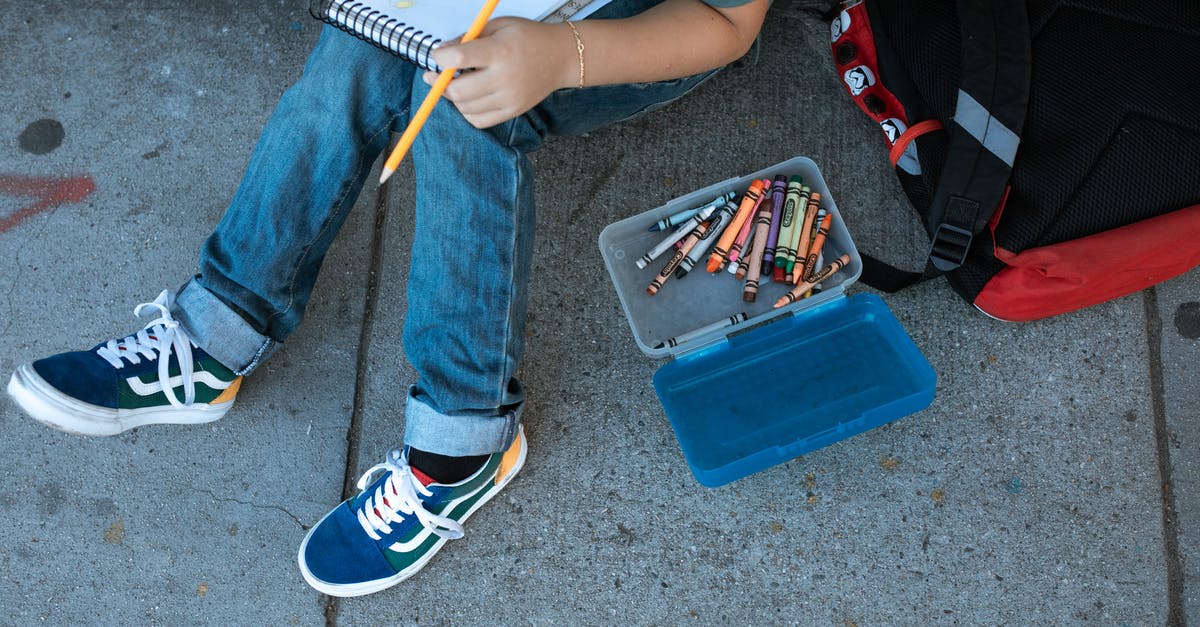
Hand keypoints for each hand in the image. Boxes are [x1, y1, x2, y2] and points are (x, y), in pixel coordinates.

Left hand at [426, 17, 573, 128]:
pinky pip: (479, 121)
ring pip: (465, 108)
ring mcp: (509, 98)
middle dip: (440, 84)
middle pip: (457, 91)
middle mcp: (504, 78)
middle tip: (436, 76)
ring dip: (454, 98)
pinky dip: (468, 112)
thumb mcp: (498, 26)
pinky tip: (470, 99)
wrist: (561, 57)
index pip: (458, 59)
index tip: (439, 56)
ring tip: (458, 84)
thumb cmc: (528, 38)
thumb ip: (468, 38)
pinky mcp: (513, 111)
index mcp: (499, 51)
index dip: (440, 58)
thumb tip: (441, 54)